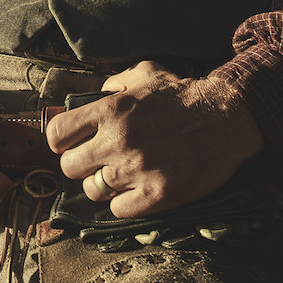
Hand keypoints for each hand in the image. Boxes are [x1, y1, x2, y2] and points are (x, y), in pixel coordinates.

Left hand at [45, 60, 263, 217]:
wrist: (226, 117)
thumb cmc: (183, 94)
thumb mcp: (144, 73)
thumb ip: (114, 82)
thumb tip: (95, 92)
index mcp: (109, 110)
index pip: (56, 134)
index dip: (61, 142)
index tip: (73, 144)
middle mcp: (117, 140)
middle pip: (69, 167)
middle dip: (81, 165)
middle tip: (98, 162)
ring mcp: (135, 169)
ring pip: (92, 191)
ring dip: (104, 186)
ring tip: (122, 176)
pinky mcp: (156, 194)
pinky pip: (118, 210)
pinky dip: (125, 203)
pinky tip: (138, 190)